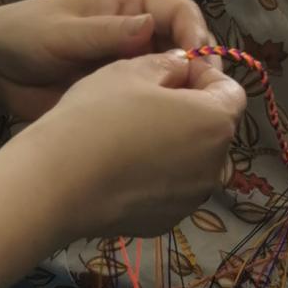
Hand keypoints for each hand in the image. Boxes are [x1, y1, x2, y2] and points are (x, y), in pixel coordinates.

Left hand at [0, 0, 211, 124]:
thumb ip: (103, 32)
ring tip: (191, 118)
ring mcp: (131, 64)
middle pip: (185, 45)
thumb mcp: (61, 33)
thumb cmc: (23, 36)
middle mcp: (137, 31)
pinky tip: (169, 131)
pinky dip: (164, 113)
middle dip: (198, 69)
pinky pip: (152, 101)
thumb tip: (150, 26)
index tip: (199, 64)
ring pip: (173, 76)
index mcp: (128, 4)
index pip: (179, 12)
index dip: (196, 35)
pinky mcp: (122, 93)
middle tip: (203, 98)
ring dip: (185, 93)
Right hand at [24, 49, 246, 239]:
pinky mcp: (168, 223)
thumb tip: (182, 67)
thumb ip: (169, 64)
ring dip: (175, 145)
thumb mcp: (131, 70)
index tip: (171, 70)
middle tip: (146, 101)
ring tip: (131, 137)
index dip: (203, 74)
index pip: (230, 90)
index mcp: (216, 122)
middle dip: (190, 111)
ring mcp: (192, 200)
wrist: (58, 182)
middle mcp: (215, 166)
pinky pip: (172, 190)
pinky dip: (157, 177)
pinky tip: (121, 169)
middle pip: (213, 128)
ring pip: (193, 161)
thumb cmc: (98, 115)